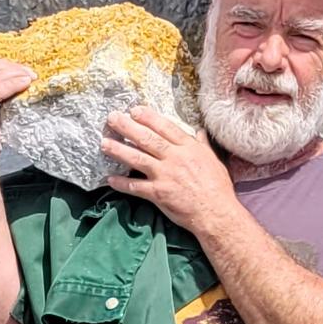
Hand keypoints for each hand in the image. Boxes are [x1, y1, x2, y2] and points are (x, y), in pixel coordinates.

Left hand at [102, 106, 238, 233]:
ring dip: (118, 150)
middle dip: (127, 127)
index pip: (165, 127)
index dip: (148, 118)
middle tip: (112, 118)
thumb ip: (203, 145)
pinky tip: (109, 179)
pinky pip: (136, 187)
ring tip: (104, 143)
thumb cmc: (218, 188)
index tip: (134, 110)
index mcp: (188, 148)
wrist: (216, 213)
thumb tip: (199, 131)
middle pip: (147, 138)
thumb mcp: (214, 160)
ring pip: (137, 158)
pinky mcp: (158, 193)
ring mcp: (165, 175)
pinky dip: (122, 183)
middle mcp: (175, 158)